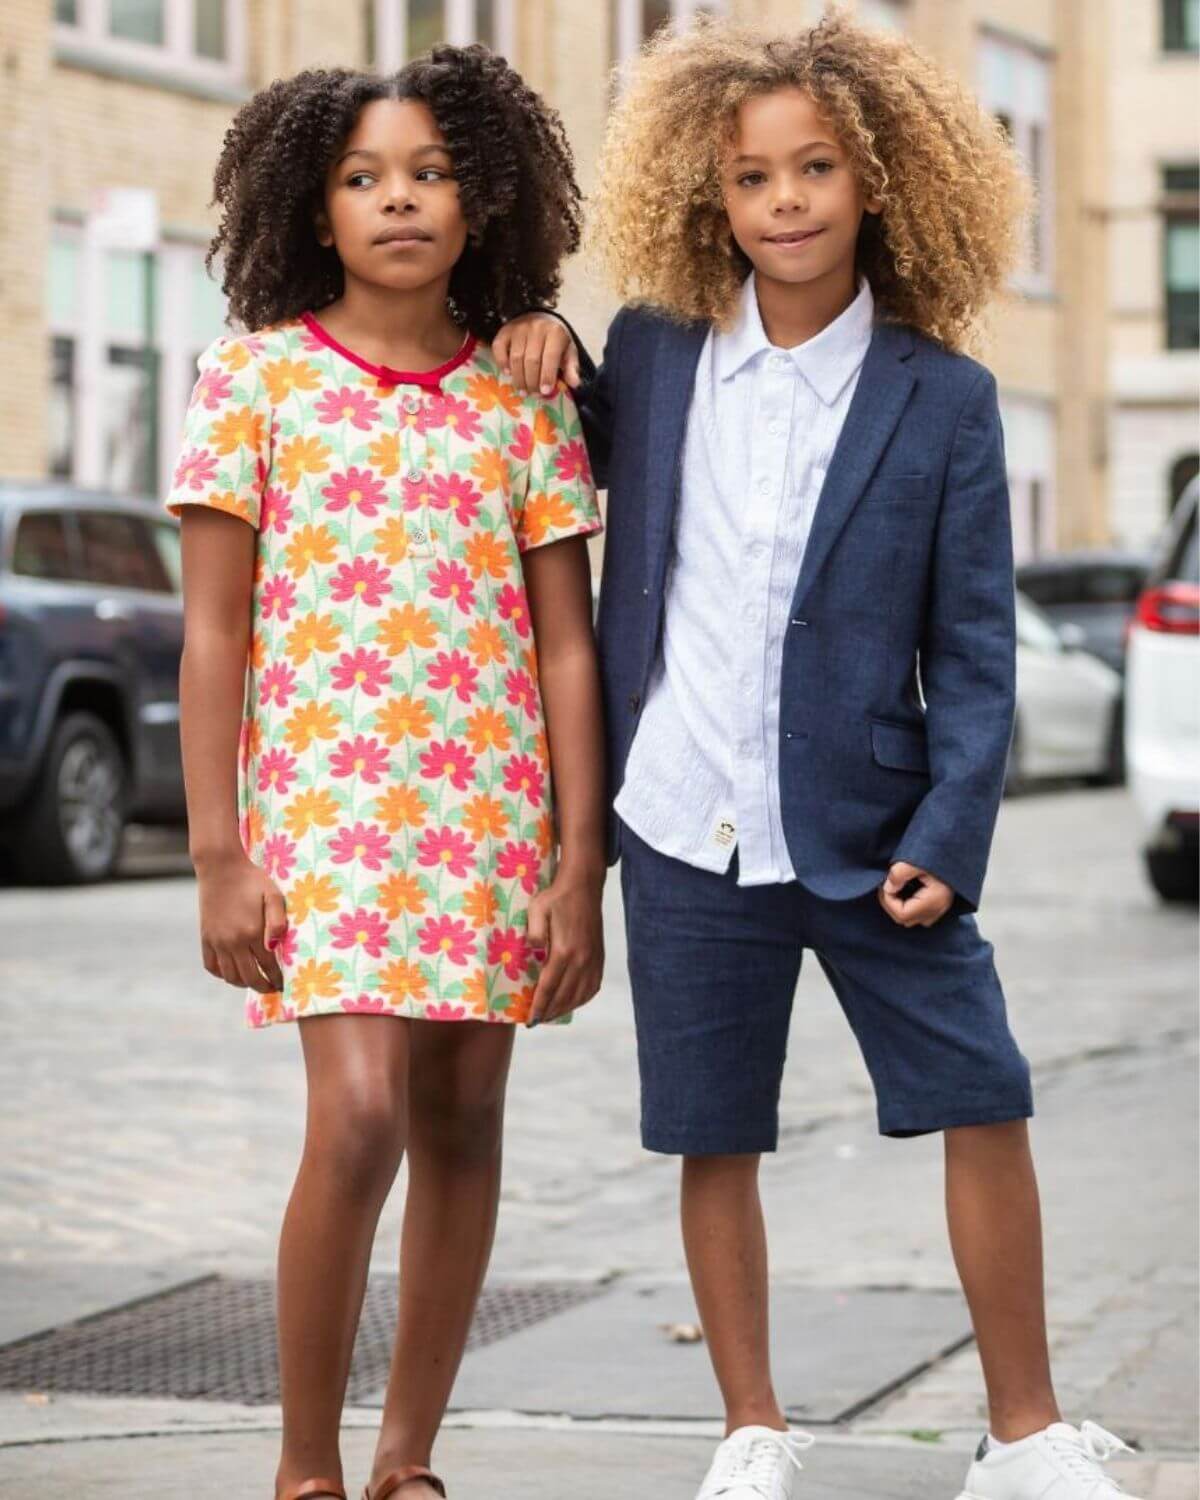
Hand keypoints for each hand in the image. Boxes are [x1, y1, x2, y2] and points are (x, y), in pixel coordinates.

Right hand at [195, 850, 288, 992]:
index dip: (277, 977)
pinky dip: (222, 975)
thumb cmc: (252, 880)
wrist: (221, 868)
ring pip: (230, 976)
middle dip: (263, 987)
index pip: (268, 965)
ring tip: (255, 982)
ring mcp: (217, 941)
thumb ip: (278, 921)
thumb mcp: (273, 895)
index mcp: (251, 932)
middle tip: (272, 988)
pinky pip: (211, 966)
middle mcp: (232, 941)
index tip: (284, 984)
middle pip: (249, 977)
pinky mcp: (206, 938)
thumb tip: (275, 948)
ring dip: (243, 983)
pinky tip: (233, 972)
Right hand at [493, 313, 579, 395]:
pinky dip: (502, 362)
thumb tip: (575, 384)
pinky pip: (499, 348)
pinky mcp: (505, 330)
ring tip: (523, 390)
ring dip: (518, 378)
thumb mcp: (568, 351)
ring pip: (516, 358)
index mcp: (555, 333)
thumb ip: (571, 368)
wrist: (540, 319)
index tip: (545, 391)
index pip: (550, 357)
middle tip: (533, 394)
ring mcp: (519, 328)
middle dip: (532, 381)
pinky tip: (508, 373)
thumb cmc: (555, 340)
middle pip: (531, 360)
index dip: (547, 376)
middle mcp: (536, 328)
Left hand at [525, 865, 604, 1025]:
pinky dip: (582, 999)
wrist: (583, 886)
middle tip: (536, 1021)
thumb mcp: (537, 909)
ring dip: (565, 1009)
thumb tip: (534, 955)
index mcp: (564, 950)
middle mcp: (581, 960)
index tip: (530, 1020)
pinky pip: (592, 987)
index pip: (549, 987)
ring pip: (580, 995)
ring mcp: (593, 960)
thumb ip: (534, 933)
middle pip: (564, 996)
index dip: (539, 1006)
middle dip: (549, 1012)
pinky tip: (571, 1002)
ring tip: (550, 1015)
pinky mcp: (599, 957)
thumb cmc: (556, 897)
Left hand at [878, 861, 953, 927]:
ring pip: (910, 919)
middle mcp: (938, 910)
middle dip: (891, 903)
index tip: (886, 883)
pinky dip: (907, 905)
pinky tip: (906, 889)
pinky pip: (917, 915)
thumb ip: (899, 873)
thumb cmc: (935, 855)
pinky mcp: (938, 907)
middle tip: (888, 884)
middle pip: (904, 919)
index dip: (888, 901)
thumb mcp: (915, 860)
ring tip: (896, 886)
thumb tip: (888, 888)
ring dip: (898, 905)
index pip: (902, 914)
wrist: (951, 853)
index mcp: (934, 901)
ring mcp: (939, 911)